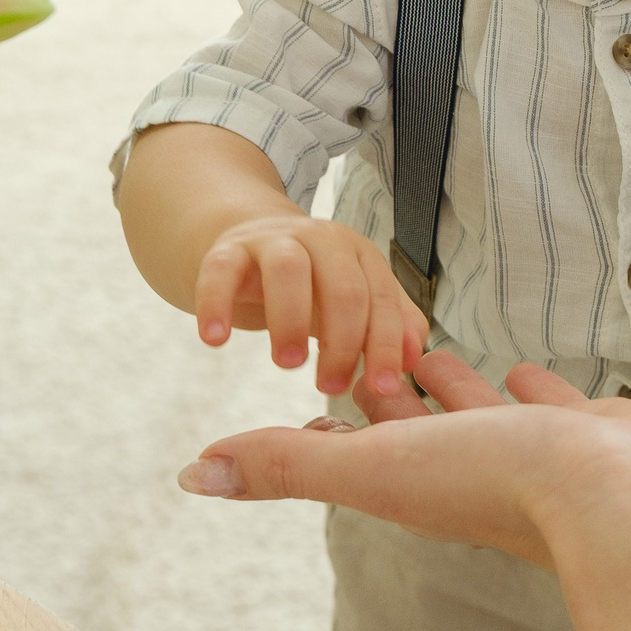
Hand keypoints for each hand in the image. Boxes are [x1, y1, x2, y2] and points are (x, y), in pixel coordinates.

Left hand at [179, 350, 630, 561]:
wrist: (626, 498)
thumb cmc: (503, 483)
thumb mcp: (376, 465)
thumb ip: (288, 464)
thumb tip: (193, 473)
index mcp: (417, 477)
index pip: (357, 449)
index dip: (328, 426)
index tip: (307, 401)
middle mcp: (472, 466)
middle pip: (416, 426)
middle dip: (390, 392)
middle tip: (364, 358)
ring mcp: (535, 451)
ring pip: (481, 411)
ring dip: (453, 384)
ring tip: (431, 351)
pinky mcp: (588, 434)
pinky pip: (553, 404)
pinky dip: (533, 385)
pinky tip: (529, 370)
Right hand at [194, 215, 426, 398]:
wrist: (251, 241)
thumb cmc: (313, 283)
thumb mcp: (356, 299)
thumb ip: (390, 325)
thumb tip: (415, 360)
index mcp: (359, 255)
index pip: (381, 299)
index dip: (385, 346)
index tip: (383, 389)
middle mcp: (321, 241)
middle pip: (342, 286)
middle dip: (342, 341)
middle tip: (332, 387)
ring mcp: (273, 241)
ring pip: (289, 271)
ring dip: (291, 321)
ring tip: (289, 365)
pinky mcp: (228, 249)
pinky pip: (220, 271)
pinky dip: (216, 304)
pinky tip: (215, 340)